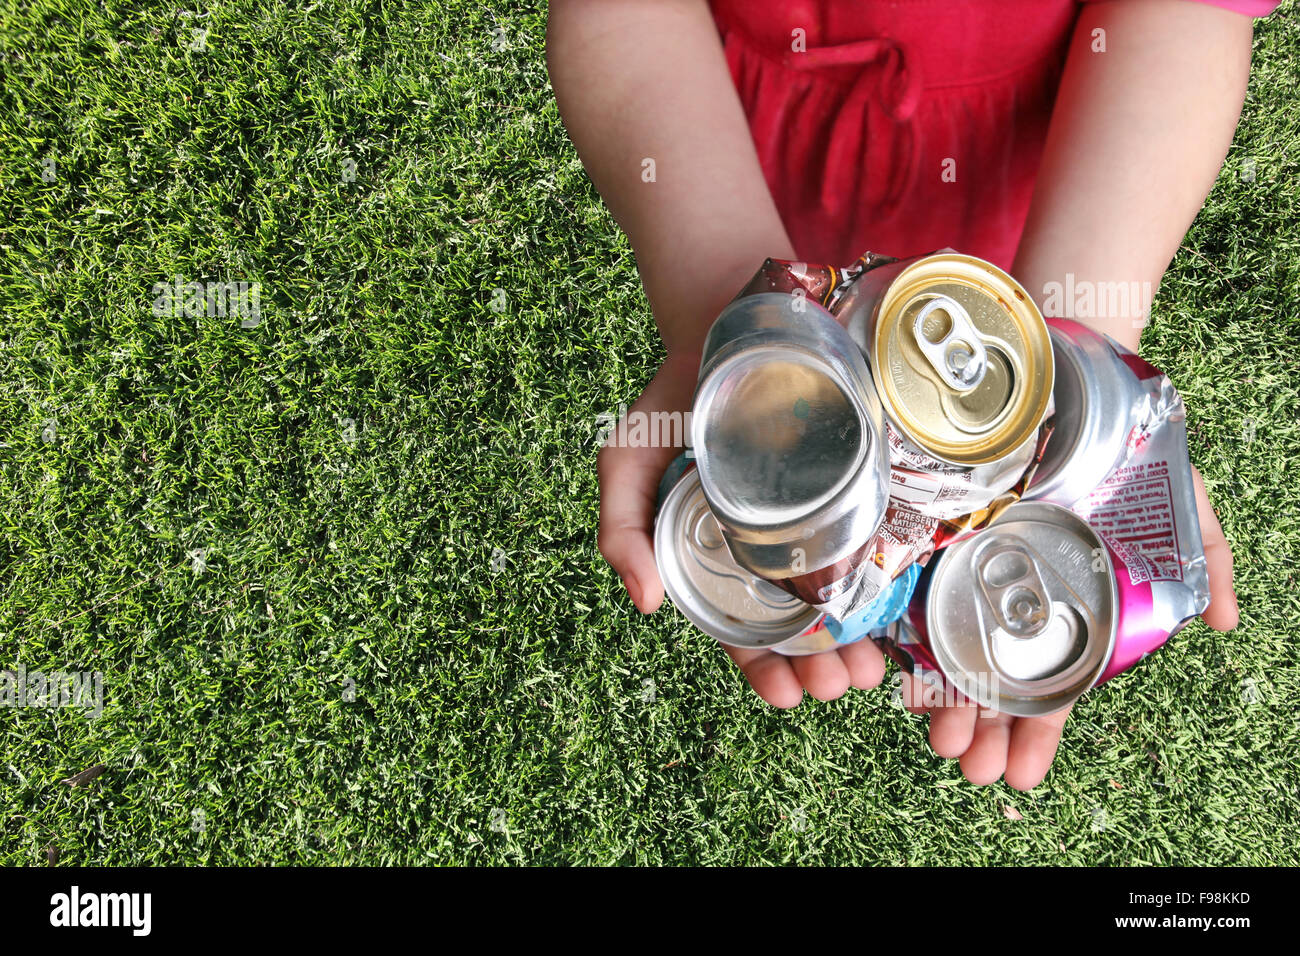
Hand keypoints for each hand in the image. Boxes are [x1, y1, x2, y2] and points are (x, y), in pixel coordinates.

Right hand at [598, 349, 888, 705]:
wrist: (731, 326)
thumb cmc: (674, 401)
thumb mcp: (627, 459)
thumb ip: (621, 527)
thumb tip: (644, 603)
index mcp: (717, 553)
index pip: (738, 627)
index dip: (760, 667)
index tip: (786, 695)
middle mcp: (769, 545)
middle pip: (798, 624)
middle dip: (817, 665)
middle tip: (840, 685)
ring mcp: (816, 517)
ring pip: (841, 596)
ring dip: (857, 641)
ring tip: (871, 668)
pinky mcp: (856, 486)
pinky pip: (875, 542)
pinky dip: (887, 585)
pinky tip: (899, 612)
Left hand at [905, 465, 1237, 788]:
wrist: (1068, 374)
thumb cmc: (1124, 443)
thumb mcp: (1178, 502)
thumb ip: (1203, 560)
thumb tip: (1228, 623)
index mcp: (1064, 603)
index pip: (1049, 680)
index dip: (1036, 730)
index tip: (1022, 774)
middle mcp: (1011, 592)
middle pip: (990, 675)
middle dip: (981, 728)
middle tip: (970, 767)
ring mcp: (963, 565)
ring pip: (944, 644)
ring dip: (940, 698)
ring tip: (938, 738)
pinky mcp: (924, 532)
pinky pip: (904, 590)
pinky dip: (898, 635)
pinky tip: (894, 676)